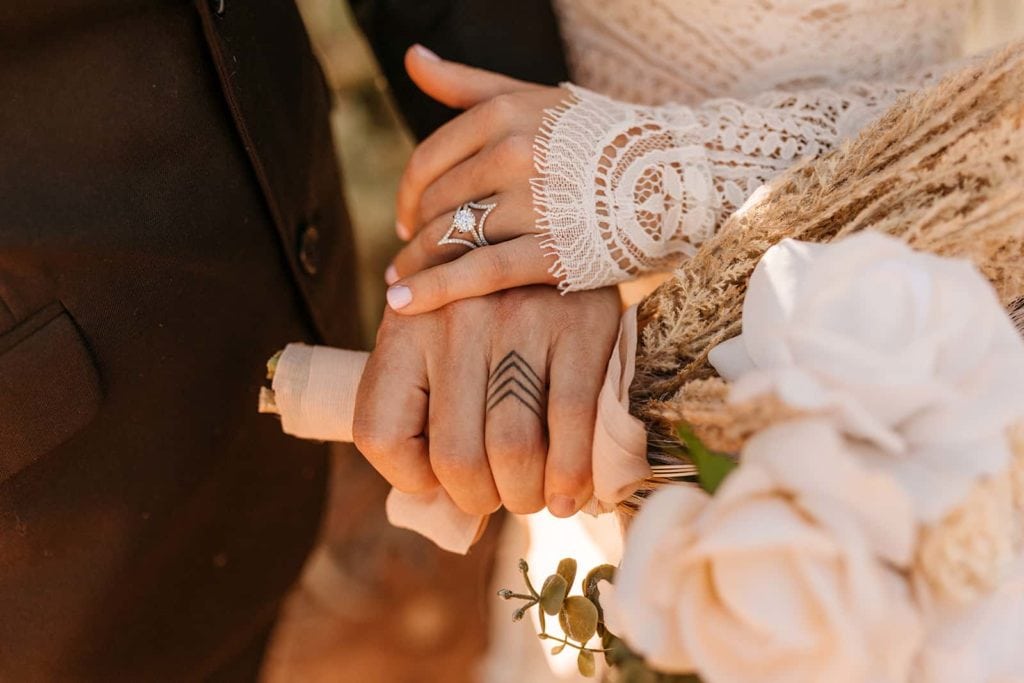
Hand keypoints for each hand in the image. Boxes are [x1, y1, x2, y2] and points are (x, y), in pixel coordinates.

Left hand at [353, 286, 620, 517]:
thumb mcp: (436, 342)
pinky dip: (572, 476)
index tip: (440, 480)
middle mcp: (454, 320)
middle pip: (457, 458)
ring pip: (514, 451)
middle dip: (482, 499)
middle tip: (501, 496)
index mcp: (403, 328)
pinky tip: (571, 493)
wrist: (563, 238)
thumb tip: (437, 504)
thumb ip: (424, 407)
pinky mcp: (579, 324)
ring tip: (535, 495)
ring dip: (527, 496)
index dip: (412, 480)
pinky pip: (572, 424)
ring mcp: (519, 319)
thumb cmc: (491, 317)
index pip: (380, 436)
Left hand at [383, 45, 571, 314]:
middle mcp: (515, 153)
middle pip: (437, 205)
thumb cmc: (597, 140)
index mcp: (504, 114)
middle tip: (407, 257)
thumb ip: (469, 84)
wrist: (675, 181)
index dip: (407, 196)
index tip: (405, 219)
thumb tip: (413, 57)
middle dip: (415, 236)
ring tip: (399, 284)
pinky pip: (479, 273)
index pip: (428, 163)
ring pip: (451, 238)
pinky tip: (401, 303)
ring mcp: (534, 204)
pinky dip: (433, 290)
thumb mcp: (535, 99)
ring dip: (416, 266)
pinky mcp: (554, 251)